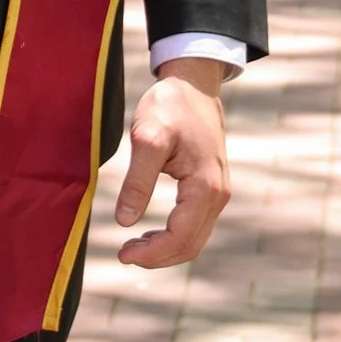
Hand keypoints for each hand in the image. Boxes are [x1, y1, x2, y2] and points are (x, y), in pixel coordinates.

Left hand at [114, 58, 230, 267]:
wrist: (194, 84)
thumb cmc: (170, 107)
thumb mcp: (147, 139)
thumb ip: (137, 181)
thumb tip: (125, 221)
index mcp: (205, 186)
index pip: (180, 237)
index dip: (152, 253)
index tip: (122, 254)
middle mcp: (218, 194)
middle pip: (191, 245)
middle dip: (158, 257)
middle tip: (123, 254)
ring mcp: (218, 192)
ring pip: (195, 238)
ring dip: (165, 249)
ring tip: (131, 246)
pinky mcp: (212, 188)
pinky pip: (196, 225)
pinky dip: (174, 236)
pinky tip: (149, 233)